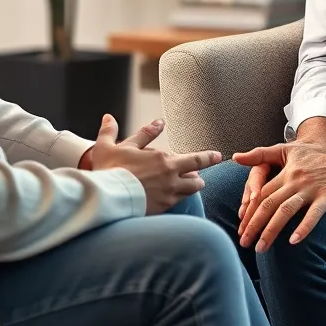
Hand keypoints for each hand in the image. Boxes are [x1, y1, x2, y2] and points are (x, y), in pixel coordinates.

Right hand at [88, 115, 221, 214]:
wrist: (107, 199)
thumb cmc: (108, 171)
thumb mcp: (109, 146)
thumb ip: (112, 130)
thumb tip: (109, 117)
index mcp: (162, 159)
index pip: (195, 158)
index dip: (209, 157)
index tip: (218, 155)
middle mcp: (170, 177)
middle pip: (197, 177)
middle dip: (200, 174)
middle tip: (201, 174)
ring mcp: (168, 195)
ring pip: (190, 191)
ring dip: (192, 187)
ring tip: (189, 185)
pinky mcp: (162, 209)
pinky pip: (178, 202)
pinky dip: (179, 198)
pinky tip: (175, 197)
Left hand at [233, 139, 325, 251]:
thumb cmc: (319, 157)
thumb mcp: (289, 151)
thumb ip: (261, 154)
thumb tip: (235, 157)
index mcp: (285, 173)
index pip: (261, 194)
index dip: (249, 211)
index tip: (240, 229)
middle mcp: (295, 181)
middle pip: (268, 204)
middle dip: (253, 225)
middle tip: (243, 243)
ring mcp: (311, 189)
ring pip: (285, 211)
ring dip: (270, 231)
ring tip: (260, 248)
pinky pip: (314, 214)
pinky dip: (303, 227)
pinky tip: (293, 242)